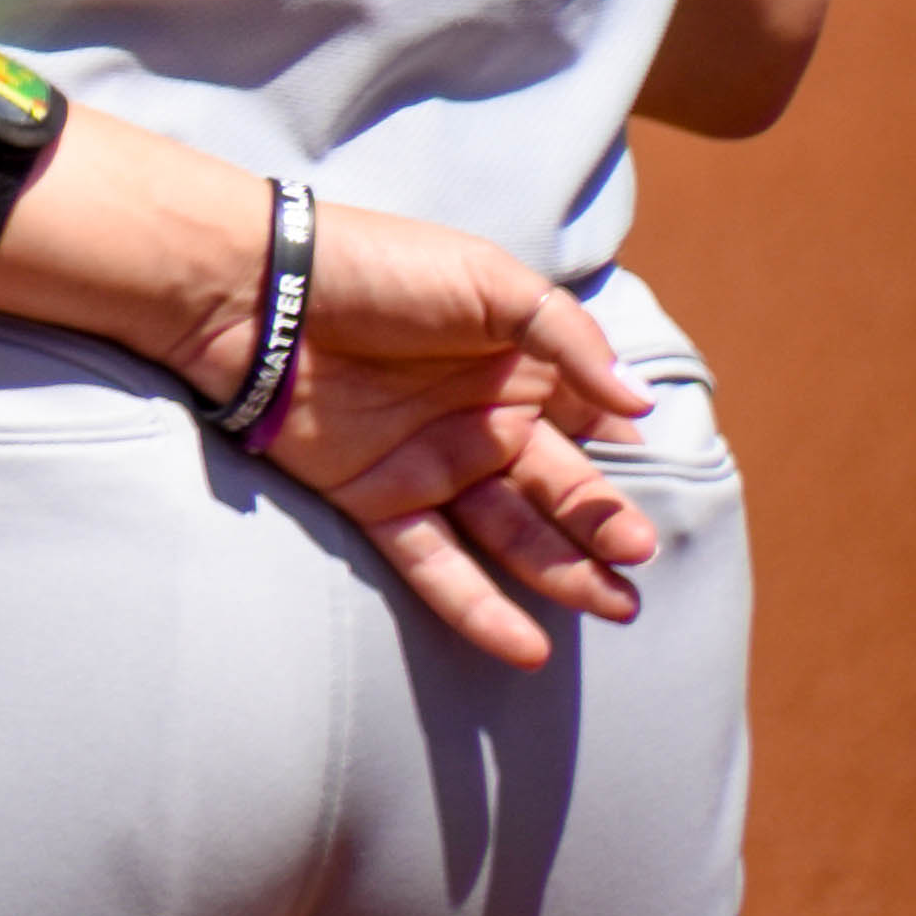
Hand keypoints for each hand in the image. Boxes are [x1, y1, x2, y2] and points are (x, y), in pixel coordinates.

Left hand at [225, 202, 659, 668]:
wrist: (256, 288)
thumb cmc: (377, 267)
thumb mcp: (489, 280)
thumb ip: (568, 338)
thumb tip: (640, 405)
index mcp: (515, 368)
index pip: (588, 427)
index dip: (622, 465)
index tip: (660, 498)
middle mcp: (480, 422)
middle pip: (557, 488)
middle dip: (602, 528)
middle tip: (638, 561)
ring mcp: (429, 464)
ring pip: (509, 533)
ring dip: (562, 573)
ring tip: (616, 609)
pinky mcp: (375, 498)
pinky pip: (435, 563)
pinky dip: (478, 607)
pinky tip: (526, 647)